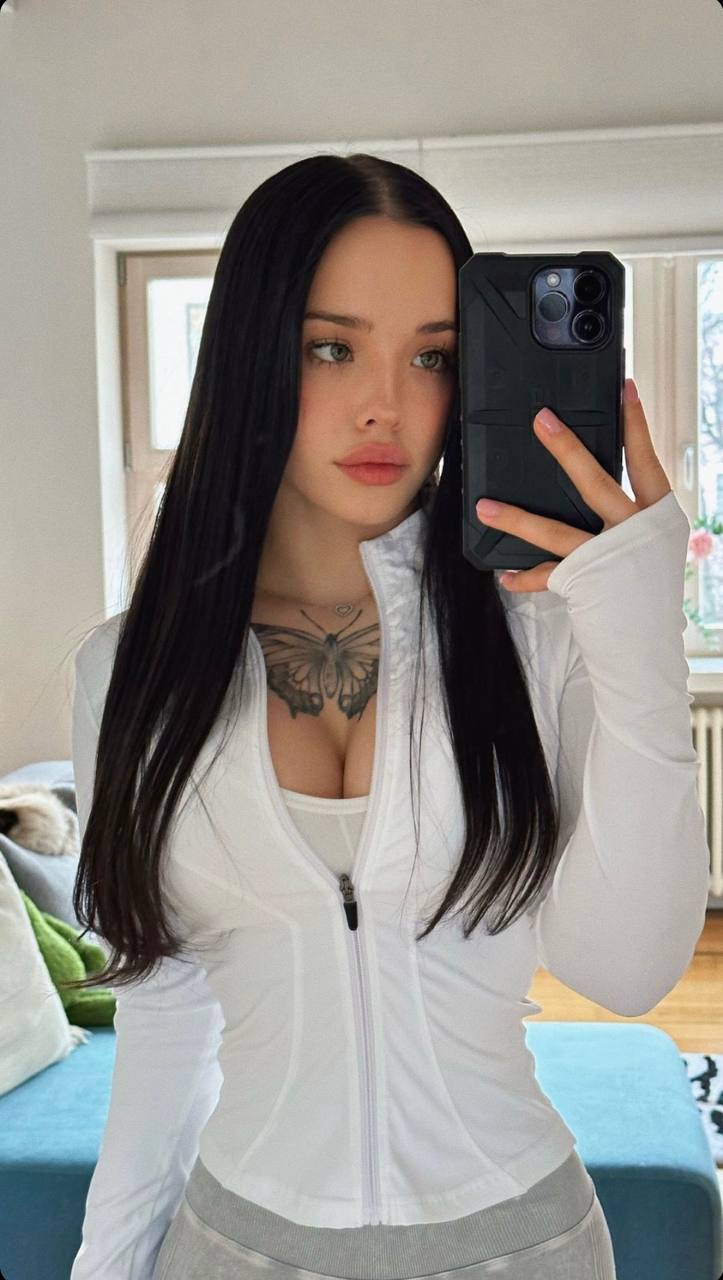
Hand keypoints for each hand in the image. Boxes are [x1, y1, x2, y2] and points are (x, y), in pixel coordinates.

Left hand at [475, 379, 672, 592]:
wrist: (648, 640)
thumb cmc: (649, 587)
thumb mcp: (651, 541)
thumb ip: (627, 512)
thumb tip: (589, 481)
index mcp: (659, 516)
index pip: (646, 461)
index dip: (636, 425)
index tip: (626, 388)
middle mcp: (635, 533)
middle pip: (595, 483)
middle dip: (567, 450)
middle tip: (542, 420)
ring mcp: (608, 558)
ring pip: (555, 531)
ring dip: (516, 518)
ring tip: (484, 508)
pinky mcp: (585, 584)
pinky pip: (545, 575)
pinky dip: (524, 576)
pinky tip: (504, 575)